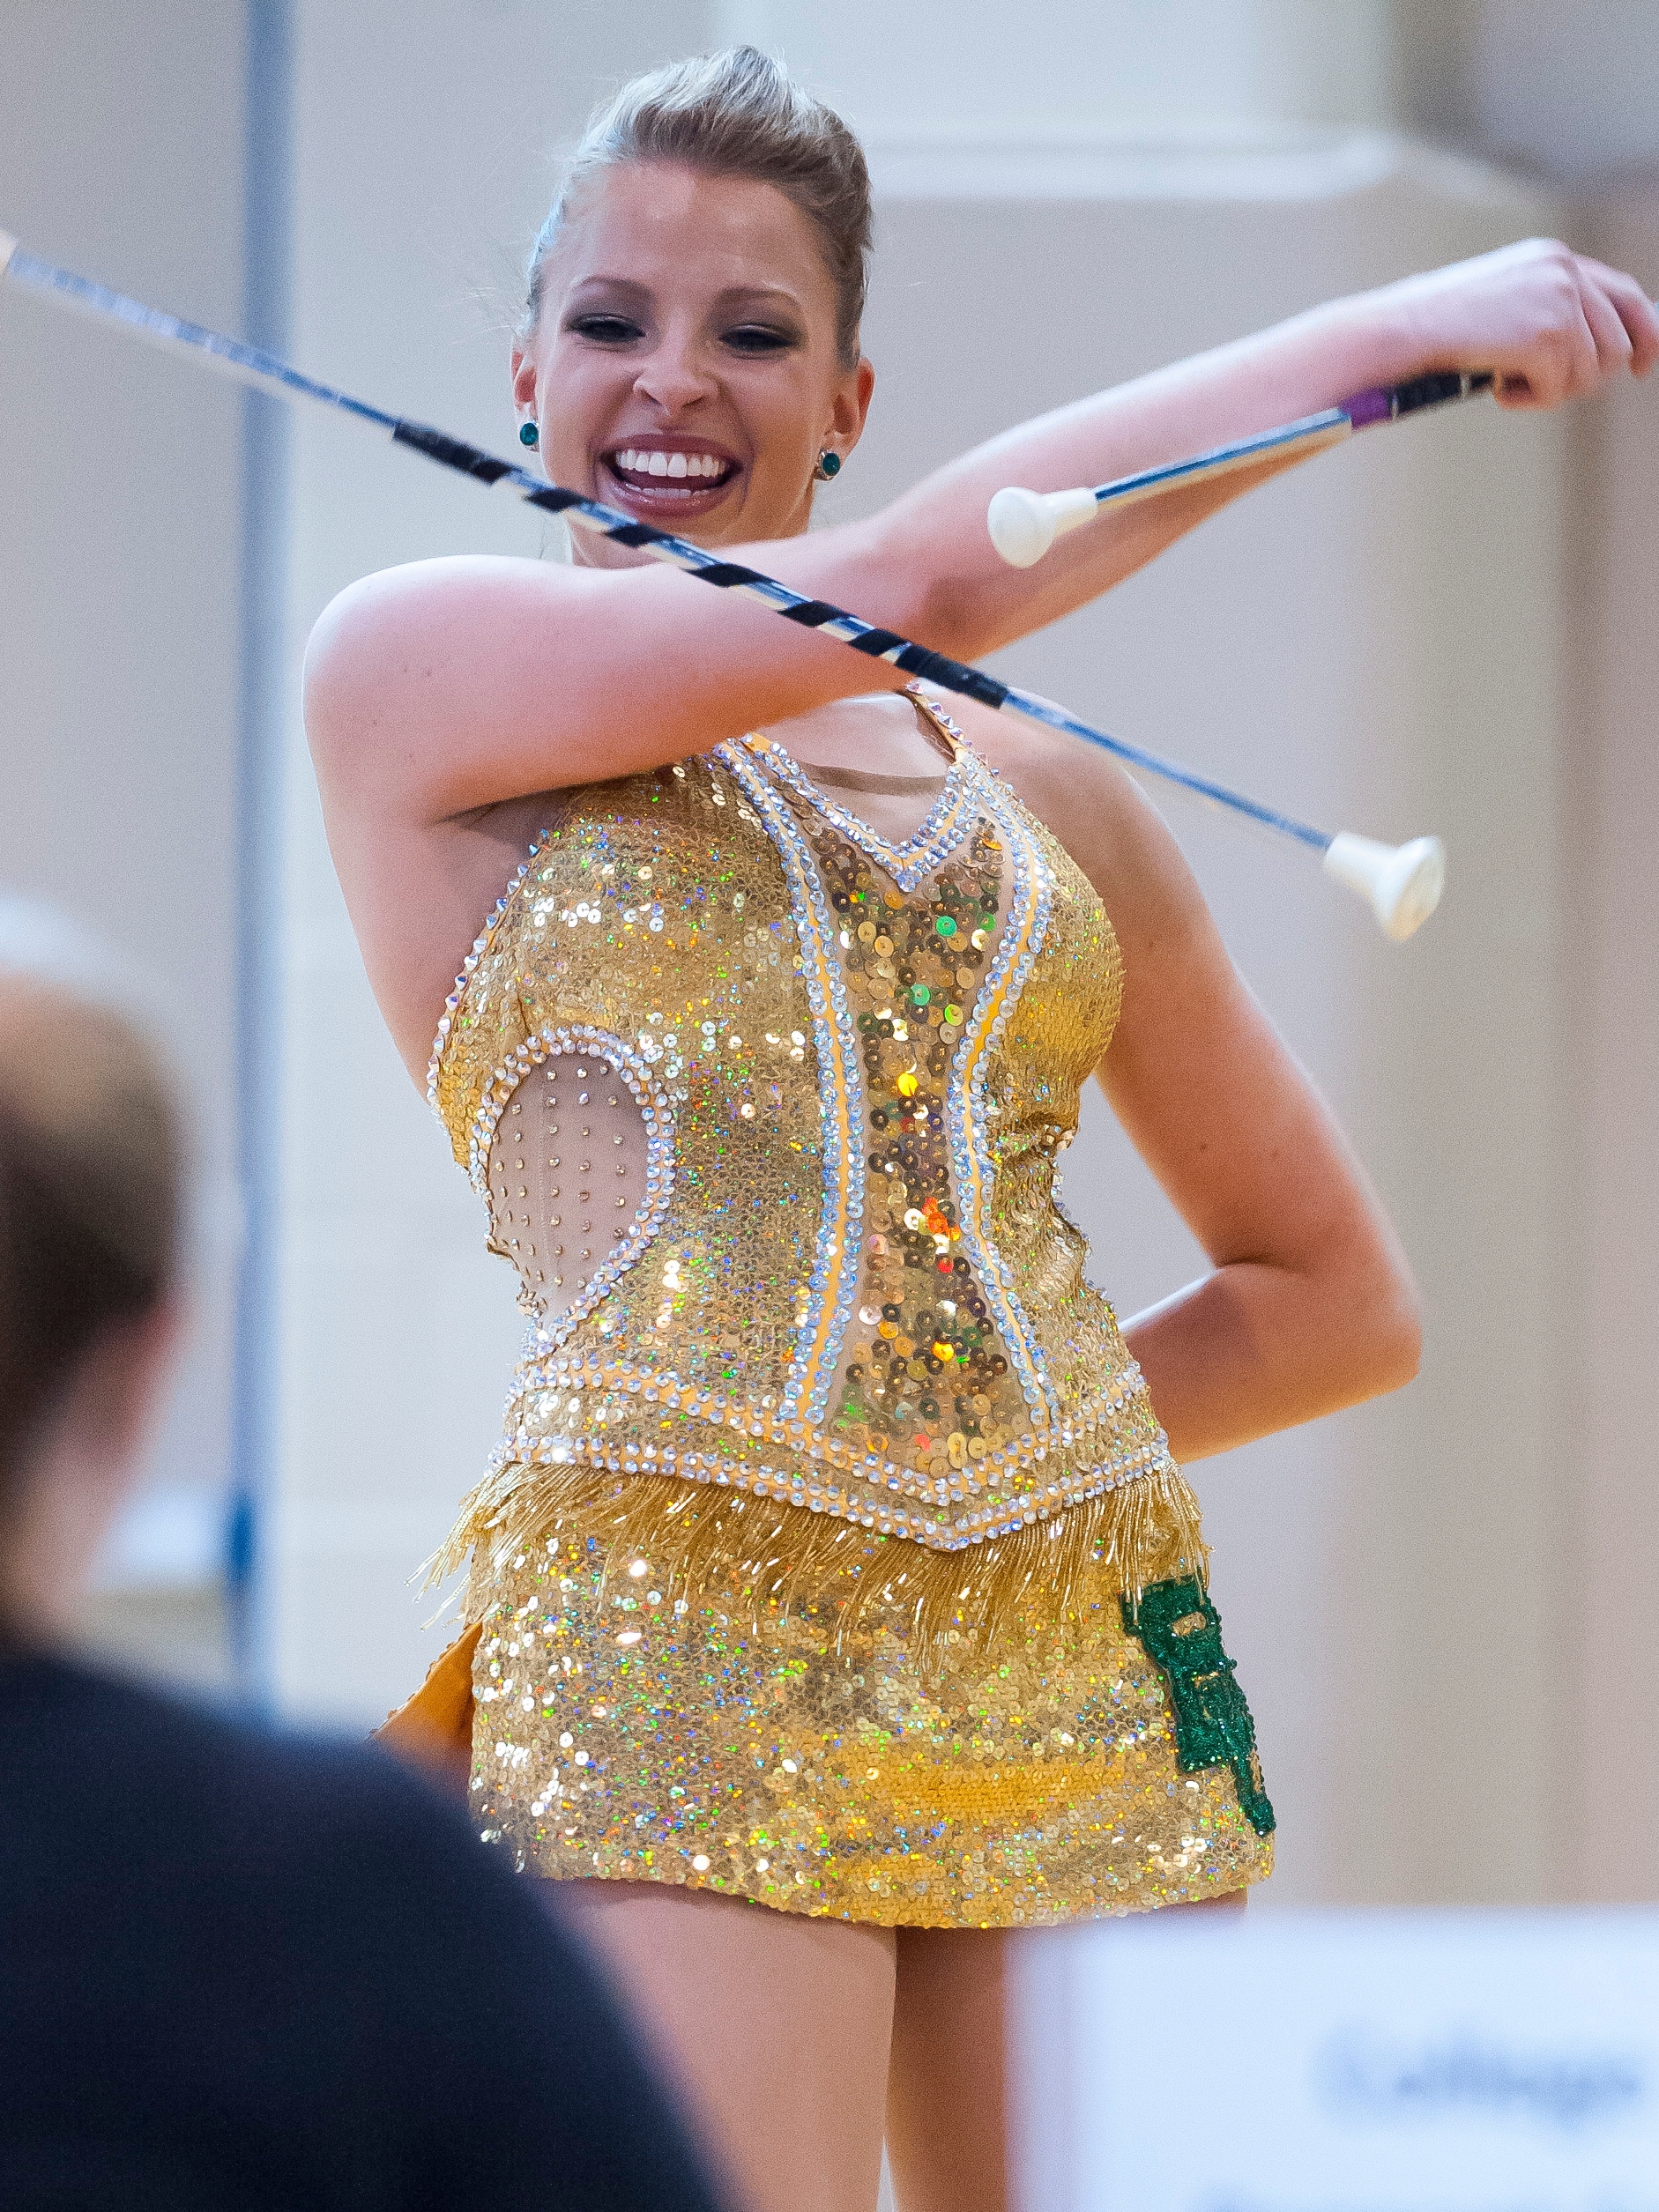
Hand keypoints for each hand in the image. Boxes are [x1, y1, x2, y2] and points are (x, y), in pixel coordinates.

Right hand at [1361, 238, 1658, 408]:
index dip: (1643, 334)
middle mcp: (1566, 272)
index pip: (1625, 294)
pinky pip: (1561, 390)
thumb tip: (1599, 353)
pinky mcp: (1550, 337)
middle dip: (1587, 377)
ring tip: (1510, 383)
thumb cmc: (1438, 327)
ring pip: (1592, 372)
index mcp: (1556, 260)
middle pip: (1617, 343)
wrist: (1404, 330)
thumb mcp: (1504, 304)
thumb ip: (1550, 312)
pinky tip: (1500, 389)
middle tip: (1545, 388)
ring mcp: (1560, 302)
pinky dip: (1531, 400)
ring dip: (1552, 390)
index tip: (1641, 366)